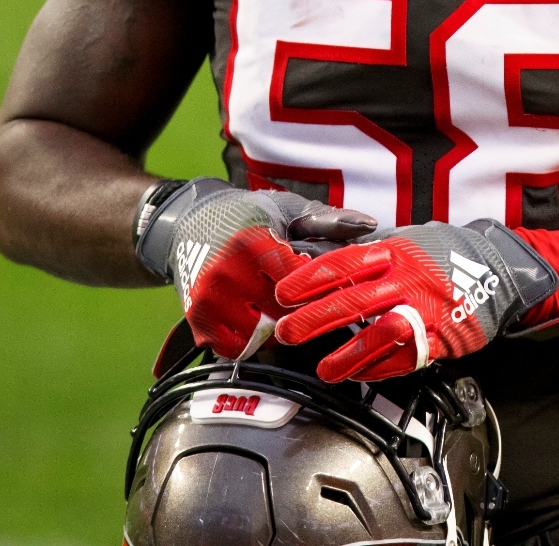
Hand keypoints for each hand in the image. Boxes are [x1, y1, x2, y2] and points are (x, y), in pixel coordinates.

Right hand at [135, 179, 376, 359]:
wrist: (189, 224)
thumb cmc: (247, 216)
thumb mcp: (287, 209)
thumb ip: (328, 220)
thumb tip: (369, 225)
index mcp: (252, 243)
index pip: (299, 282)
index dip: (318, 289)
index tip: (328, 289)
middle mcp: (226, 272)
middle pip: (281, 313)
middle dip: (298, 311)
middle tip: (305, 304)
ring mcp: (208, 299)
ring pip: (259, 335)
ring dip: (272, 328)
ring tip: (275, 310)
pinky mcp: (196, 319)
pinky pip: (233, 348)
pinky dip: (246, 341)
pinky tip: (252, 321)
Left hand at [274, 220, 558, 381]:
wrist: (500, 270)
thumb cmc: (445, 255)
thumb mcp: (407, 242)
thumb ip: (371, 257)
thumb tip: (322, 265)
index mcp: (395, 251)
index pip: (344, 263)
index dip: (310, 279)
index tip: (282, 292)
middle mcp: (407, 279)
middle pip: (354, 300)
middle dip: (315, 318)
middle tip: (287, 333)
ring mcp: (426, 310)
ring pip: (380, 333)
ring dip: (348, 355)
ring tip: (324, 369)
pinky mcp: (442, 337)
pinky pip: (406, 357)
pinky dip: (380, 368)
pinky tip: (359, 374)